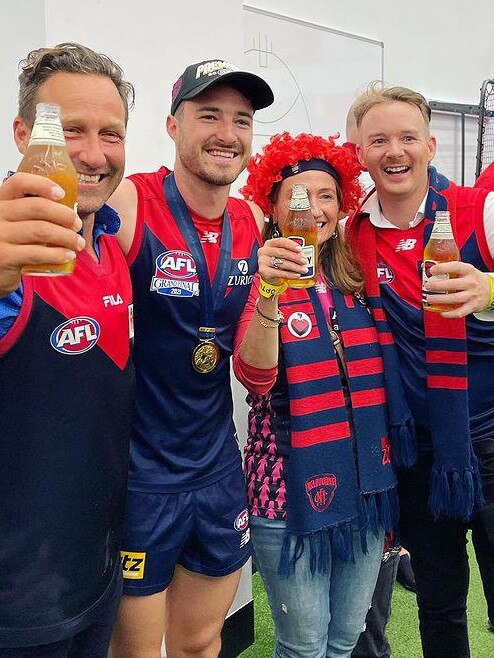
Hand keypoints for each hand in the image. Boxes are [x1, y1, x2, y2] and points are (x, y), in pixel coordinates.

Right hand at [0, 172, 84, 295]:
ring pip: (42, 230)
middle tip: (77, 225)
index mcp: (1, 201)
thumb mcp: (15, 223)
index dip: (42, 185)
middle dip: (64, 215)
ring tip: (78, 243)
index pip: (18, 182)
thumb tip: (70, 213)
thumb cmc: (11, 244)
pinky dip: (58, 254)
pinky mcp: (5, 257)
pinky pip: (37, 253)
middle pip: (37, 206)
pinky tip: (68, 255)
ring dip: (67, 237)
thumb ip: (32, 214)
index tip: (62, 194)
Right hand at [258, 237, 307, 284]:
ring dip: (295, 267)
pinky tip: (297, 275)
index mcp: (269, 243)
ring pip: (282, 263)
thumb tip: (303, 255)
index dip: (291, 245)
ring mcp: (262, 261)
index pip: (281, 241)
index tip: (300, 249)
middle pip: (282, 252)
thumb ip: (291, 252)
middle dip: (295, 257)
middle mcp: (264, 251)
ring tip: (303, 270)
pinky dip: (290, 274)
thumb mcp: (282, 254)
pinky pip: (279, 273)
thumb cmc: (277, 261)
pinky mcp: (263, 271)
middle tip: (305, 261)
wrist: (268, 274)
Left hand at [424, 261, 490, 317]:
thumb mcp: (465, 270)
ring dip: (440, 299)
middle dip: (438, 286)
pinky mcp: (473, 306)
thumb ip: (450, 269)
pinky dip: (449, 314)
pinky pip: (459, 312)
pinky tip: (441, 312)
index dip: (443, 268)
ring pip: (454, 299)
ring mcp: (472, 295)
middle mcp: (471, 282)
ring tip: (429, 298)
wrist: (490, 290)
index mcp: (469, 270)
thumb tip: (426, 268)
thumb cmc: (471, 279)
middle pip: (453, 284)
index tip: (432, 270)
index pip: (456, 267)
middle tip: (427, 286)